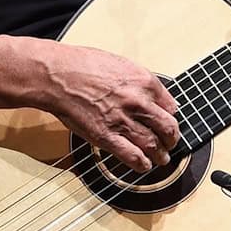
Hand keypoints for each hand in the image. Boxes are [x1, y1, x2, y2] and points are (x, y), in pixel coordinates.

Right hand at [39, 42, 179, 172]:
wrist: (58, 75)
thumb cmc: (83, 65)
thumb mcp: (121, 64)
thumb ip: (138, 81)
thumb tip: (149, 94)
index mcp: (145, 82)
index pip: (171, 106)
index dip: (171, 116)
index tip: (168, 120)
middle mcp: (139, 102)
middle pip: (168, 128)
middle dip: (172, 139)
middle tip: (171, 143)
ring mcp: (123, 121)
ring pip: (153, 145)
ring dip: (160, 155)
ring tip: (161, 159)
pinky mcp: (106, 137)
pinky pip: (132, 156)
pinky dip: (141, 164)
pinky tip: (143, 165)